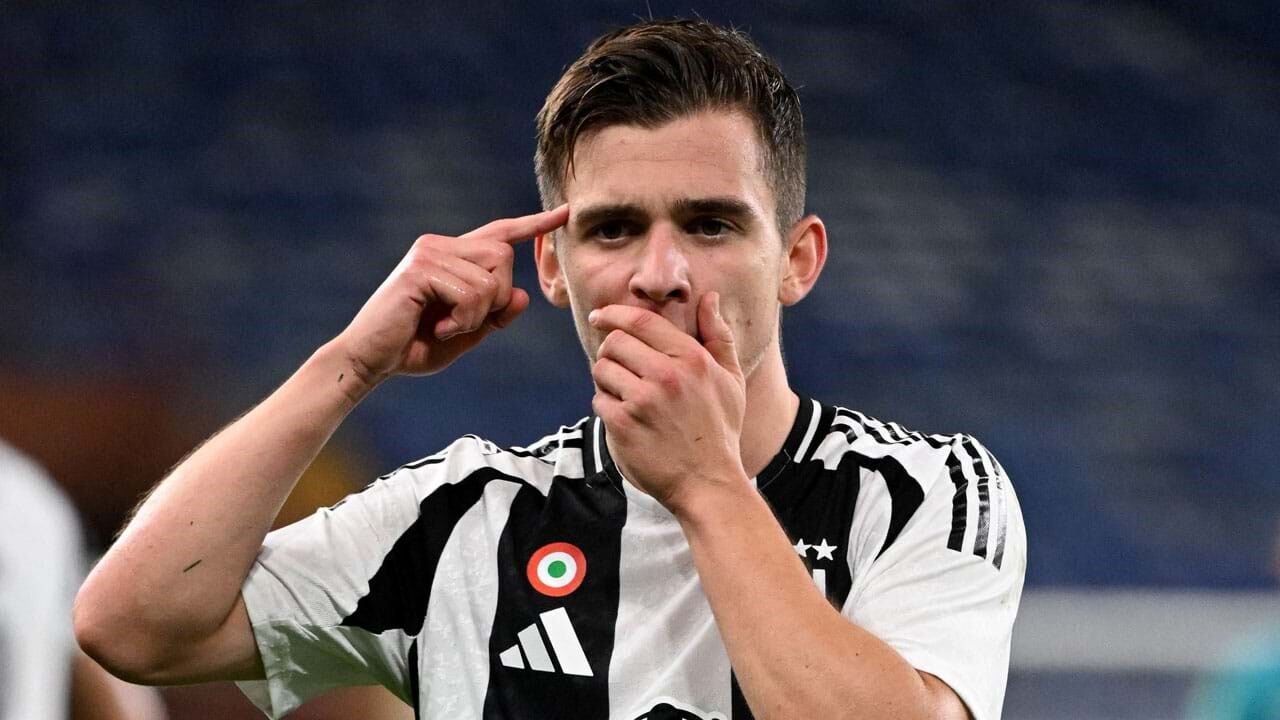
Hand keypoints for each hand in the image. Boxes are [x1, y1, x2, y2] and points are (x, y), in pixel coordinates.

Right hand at [335, 205, 567, 386]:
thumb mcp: (467, 334)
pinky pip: (472, 294)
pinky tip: (438, 328)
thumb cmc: (413, 346)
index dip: (533, 224)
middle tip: (465, 322)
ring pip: (491, 280)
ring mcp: (429, 252)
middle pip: (504, 257)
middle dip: (497, 298)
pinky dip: (463, 321)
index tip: (564, 214)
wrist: (370, 360)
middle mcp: (440, 245)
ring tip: (446, 326)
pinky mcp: (421, 268)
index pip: (499, 233)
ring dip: (477, 316)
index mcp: (451, 255)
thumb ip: (496, 316)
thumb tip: (524, 295)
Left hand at [588, 292, 748, 513]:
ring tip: (626, 396)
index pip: (640, 321)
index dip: (614, 314)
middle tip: (621, 368)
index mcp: (691, 358)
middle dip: (611, 352)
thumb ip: (718, 336)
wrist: (708, 483)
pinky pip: (598, 400)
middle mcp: (666, 375)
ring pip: (602, 370)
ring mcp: (642, 400)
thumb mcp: (731, 380)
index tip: (600, 316)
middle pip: (614, 342)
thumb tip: (710, 297)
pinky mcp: (623, 425)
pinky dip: (607, 407)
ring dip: (607, 380)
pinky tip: (626, 419)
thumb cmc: (720, 430)